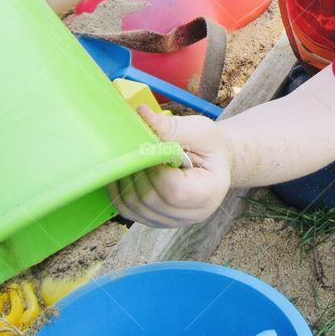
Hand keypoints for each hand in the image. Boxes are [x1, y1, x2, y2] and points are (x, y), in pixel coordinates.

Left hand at [106, 106, 233, 227]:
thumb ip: (171, 126)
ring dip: (124, 183)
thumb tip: (141, 113)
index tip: (149, 148)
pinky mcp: (157, 221)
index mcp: (209, 192)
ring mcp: (173, 221)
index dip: (155, 170)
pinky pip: (130, 212)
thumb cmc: (210, 146)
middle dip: (136, 173)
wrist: (214, 162)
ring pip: (136, 209)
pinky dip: (120, 193)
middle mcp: (192, 214)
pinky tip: (121, 173)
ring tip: (126, 160)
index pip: (174, 190)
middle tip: (130, 150)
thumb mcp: (199, 131)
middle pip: (151, 201)